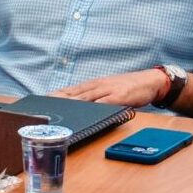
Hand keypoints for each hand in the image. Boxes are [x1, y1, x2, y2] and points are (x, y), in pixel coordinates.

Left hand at [49, 67, 171, 106]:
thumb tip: (79, 104)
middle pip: (74, 93)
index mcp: (93, 85)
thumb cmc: (128, 87)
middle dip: (58, 99)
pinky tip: (85, 111)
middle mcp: (97, 86)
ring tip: (58, 109)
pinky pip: (104, 102)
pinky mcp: (119, 96)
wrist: (150, 81)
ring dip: (71, 103)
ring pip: (86, 97)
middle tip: (44, 106)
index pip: (71, 90)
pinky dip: (94, 107)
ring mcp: (108, 90)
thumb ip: (94, 97)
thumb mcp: (108, 90)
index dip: (56, 94)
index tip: (42, 100)